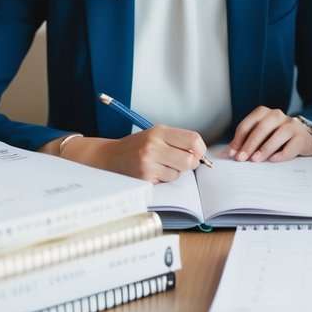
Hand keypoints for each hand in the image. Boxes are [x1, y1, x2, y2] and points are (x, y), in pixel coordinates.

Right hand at [57, 127, 206, 182]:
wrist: (109, 157)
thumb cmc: (138, 146)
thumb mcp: (156, 136)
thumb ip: (178, 142)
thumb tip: (202, 155)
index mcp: (160, 131)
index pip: (193, 139)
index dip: (200, 149)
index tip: (198, 154)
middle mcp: (153, 145)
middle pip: (189, 160)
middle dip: (190, 164)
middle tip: (182, 163)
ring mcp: (147, 162)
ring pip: (178, 173)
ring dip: (174, 172)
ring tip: (160, 166)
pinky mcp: (143, 177)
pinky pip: (165, 181)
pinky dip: (163, 179)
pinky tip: (151, 172)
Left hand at [227, 107, 311, 162]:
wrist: (302, 138)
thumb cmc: (275, 138)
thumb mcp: (260, 136)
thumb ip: (245, 142)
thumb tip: (227, 154)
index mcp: (263, 113)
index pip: (248, 124)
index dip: (239, 139)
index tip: (232, 153)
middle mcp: (277, 116)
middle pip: (261, 128)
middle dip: (249, 144)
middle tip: (241, 158)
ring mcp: (291, 125)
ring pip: (278, 135)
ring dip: (265, 148)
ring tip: (255, 159)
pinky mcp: (301, 137)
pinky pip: (291, 145)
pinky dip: (281, 154)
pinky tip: (273, 160)